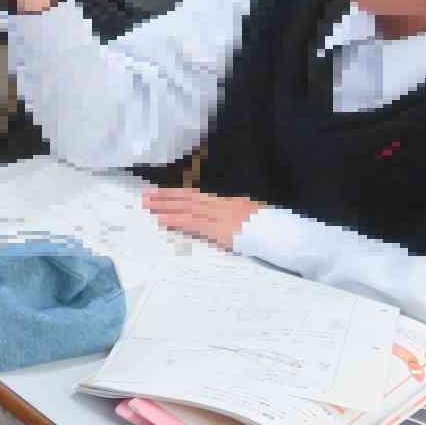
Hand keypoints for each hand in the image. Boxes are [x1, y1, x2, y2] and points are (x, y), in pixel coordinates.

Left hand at [142, 188, 264, 248]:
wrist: (279, 233)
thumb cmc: (267, 225)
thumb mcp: (249, 211)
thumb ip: (230, 209)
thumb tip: (212, 209)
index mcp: (228, 200)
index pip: (197, 195)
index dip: (177, 193)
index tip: (161, 191)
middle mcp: (222, 205)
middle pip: (188, 198)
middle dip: (166, 197)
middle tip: (146, 195)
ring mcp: (219, 217)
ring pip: (187, 209)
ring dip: (166, 207)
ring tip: (148, 205)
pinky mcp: (218, 231)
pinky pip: (193, 225)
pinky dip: (176, 221)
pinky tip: (162, 220)